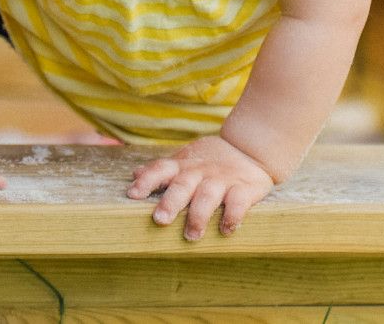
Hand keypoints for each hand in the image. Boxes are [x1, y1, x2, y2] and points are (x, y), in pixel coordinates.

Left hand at [127, 135, 274, 240]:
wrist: (250, 148)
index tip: (133, 194)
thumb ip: (163, 169)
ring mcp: (222, 180)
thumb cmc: (210, 160)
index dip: (146, 180)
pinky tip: (226, 230)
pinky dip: (233, 216)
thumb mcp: (186, 160)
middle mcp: (200, 172)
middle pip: (183, 185)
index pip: (161, 169)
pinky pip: (238, 202)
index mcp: (183, 165)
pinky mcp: (244, 188)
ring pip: (208, 195)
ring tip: (192, 235)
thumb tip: (134, 174)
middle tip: (160, 220)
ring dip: (199, 215)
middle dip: (171, 202)